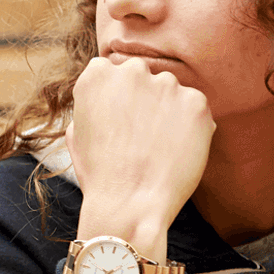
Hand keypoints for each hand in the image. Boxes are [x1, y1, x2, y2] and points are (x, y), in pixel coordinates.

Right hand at [68, 55, 214, 261]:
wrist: (131, 202)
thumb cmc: (100, 174)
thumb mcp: (77, 133)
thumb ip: (92, 105)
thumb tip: (106, 100)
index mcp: (97, 75)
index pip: (113, 71)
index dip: (118, 97)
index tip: (121, 118)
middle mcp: (132, 70)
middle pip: (144, 76)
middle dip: (144, 98)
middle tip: (142, 133)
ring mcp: (166, 84)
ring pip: (171, 92)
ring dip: (168, 111)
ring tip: (160, 146)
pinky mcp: (196, 102)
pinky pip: (196, 108)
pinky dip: (192, 126)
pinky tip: (177, 150)